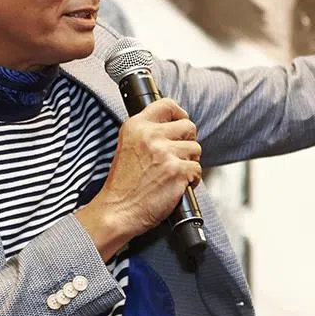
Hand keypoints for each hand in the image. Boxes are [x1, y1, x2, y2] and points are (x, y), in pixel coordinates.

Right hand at [77, 98, 201, 259]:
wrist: (117, 211)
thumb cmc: (122, 185)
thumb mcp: (127, 146)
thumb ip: (147, 133)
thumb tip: (173, 127)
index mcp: (136, 126)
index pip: (167, 105)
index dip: (180, 114)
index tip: (181, 123)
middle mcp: (150, 136)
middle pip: (188, 127)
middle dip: (188, 142)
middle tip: (179, 155)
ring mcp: (165, 153)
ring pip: (196, 149)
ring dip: (189, 162)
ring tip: (174, 173)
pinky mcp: (177, 171)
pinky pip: (197, 170)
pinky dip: (192, 180)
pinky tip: (177, 185)